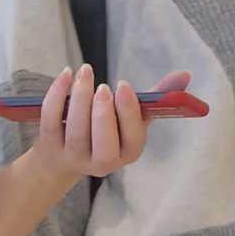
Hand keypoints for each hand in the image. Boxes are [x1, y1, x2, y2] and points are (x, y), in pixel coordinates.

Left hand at [34, 67, 191, 186]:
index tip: (123, 86)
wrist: (62, 157)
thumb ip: (155, 98)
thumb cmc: (105, 131)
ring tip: (84, 72)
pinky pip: (51, 122)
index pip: (132, 140)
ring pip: (76, 132)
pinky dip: (56, 96)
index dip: (128, 113)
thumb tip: (184, 75)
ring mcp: (74, 158)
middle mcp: (102, 163)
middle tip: (103, 86)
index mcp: (127, 153)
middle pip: (103, 144)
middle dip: (103, 113)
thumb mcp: (131, 117)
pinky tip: (66, 75)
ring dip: (79, 99)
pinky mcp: (50, 148)